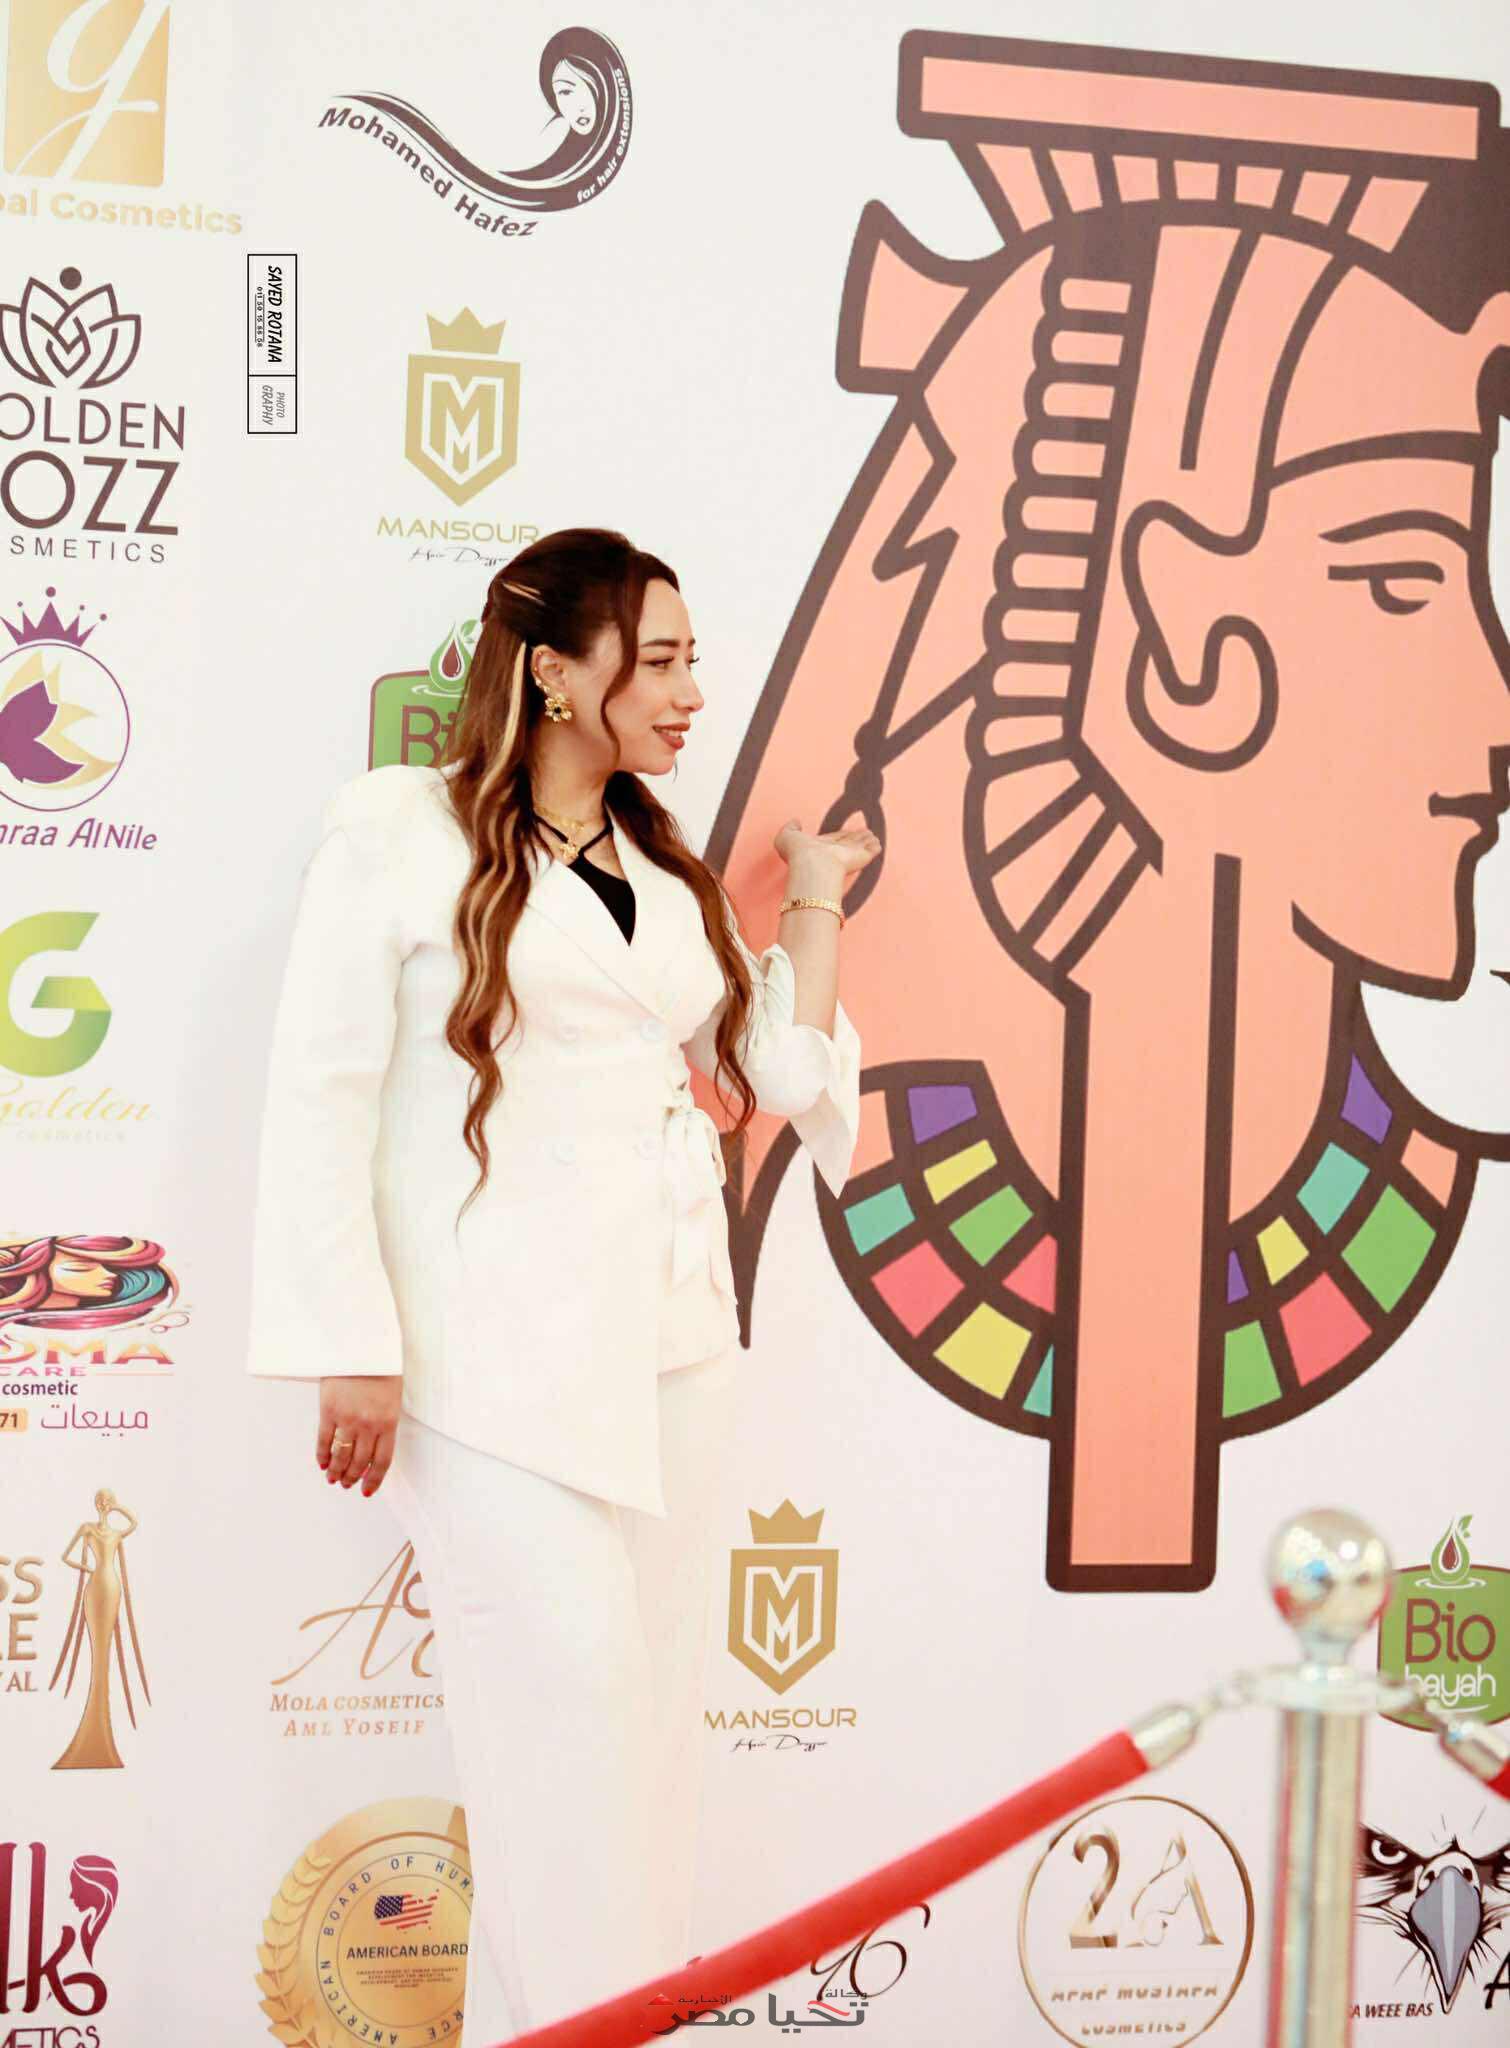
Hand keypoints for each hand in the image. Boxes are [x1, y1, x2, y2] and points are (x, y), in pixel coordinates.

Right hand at [318, 1375, 402, 1497]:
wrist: (361, 1346)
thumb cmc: (379, 1369)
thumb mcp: (391, 1397)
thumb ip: (384, 1423)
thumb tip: (372, 1450)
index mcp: (389, 1422)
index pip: (382, 1461)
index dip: (373, 1480)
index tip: (366, 1491)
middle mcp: (369, 1424)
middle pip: (359, 1462)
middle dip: (352, 1477)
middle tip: (346, 1484)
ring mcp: (348, 1418)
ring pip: (341, 1455)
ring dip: (336, 1471)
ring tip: (333, 1478)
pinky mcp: (329, 1410)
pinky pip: (324, 1440)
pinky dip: (322, 1456)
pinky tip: (321, 1464)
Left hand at [772, 816, 881, 889]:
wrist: (813, 865)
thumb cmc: (798, 853)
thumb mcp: (787, 836)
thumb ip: (790, 827)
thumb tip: (796, 821)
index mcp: (819, 847)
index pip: (832, 839)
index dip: (840, 835)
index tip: (846, 832)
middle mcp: (834, 852)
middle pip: (848, 843)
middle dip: (856, 837)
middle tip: (864, 833)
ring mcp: (848, 856)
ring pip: (858, 846)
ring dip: (865, 841)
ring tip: (872, 836)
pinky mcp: (860, 859)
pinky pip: (869, 852)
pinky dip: (873, 848)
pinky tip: (878, 844)